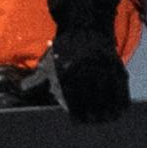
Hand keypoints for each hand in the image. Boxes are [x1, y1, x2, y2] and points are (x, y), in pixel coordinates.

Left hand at [49, 0, 131, 124]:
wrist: (86, 25)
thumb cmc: (65, 47)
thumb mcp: (50, 61)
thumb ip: (37, 78)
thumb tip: (24, 89)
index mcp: (69, 72)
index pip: (73, 100)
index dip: (77, 113)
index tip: (78, 120)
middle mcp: (87, 72)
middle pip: (92, 101)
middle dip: (93, 115)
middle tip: (94, 121)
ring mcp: (104, 70)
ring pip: (108, 97)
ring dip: (108, 111)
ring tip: (106, 119)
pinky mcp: (117, 67)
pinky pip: (121, 89)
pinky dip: (122, 101)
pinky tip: (120, 110)